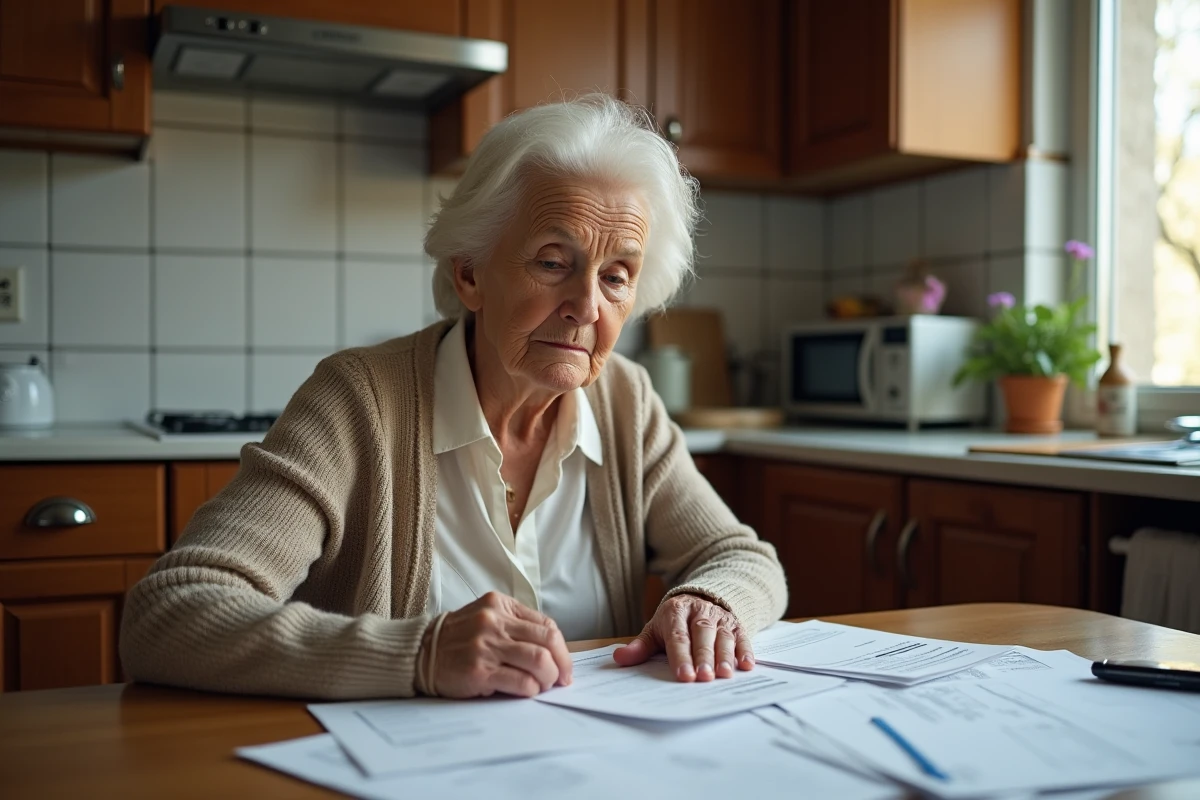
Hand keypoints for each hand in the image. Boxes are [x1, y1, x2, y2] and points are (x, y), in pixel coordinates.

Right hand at [423, 592, 572, 698]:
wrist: (420, 653)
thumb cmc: (458, 639)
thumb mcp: (486, 617)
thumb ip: (515, 626)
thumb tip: (552, 652)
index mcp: (500, 605)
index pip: (546, 625)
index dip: (561, 649)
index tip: (564, 665)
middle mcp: (494, 622)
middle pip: (547, 641)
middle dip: (562, 664)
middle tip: (562, 679)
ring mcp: (486, 646)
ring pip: (539, 661)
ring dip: (549, 678)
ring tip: (544, 686)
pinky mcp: (479, 671)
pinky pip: (520, 682)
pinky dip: (531, 690)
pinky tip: (527, 692)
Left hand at [612, 593, 752, 681]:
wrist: (700, 599)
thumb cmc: (674, 622)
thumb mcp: (655, 630)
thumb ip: (640, 646)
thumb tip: (619, 659)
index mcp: (675, 612)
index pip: (678, 636)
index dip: (681, 656)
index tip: (683, 676)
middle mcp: (699, 612)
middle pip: (702, 634)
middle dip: (703, 656)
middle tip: (704, 677)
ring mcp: (719, 618)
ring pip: (723, 636)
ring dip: (725, 655)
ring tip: (724, 674)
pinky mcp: (736, 624)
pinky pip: (742, 636)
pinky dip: (746, 650)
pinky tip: (746, 665)